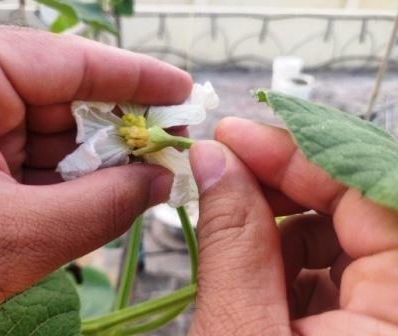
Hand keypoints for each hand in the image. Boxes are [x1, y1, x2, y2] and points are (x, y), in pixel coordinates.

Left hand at [0, 22, 191, 333]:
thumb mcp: (15, 238)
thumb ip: (103, 207)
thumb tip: (161, 181)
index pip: (66, 62)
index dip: (134, 77)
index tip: (181, 90)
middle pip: (63, 99)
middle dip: (118, 130)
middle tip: (166, 151)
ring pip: (52, 134)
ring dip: (96, 163)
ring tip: (139, 181)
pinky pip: (33, 159)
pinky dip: (69, 182)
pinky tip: (100, 196)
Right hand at [188, 118, 397, 334]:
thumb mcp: (238, 332)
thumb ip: (232, 241)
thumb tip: (213, 160)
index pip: (371, 193)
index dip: (298, 155)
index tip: (234, 137)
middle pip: (360, 210)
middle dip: (285, 187)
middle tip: (224, 173)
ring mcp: (390, 317)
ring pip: (343, 239)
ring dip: (280, 229)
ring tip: (230, 235)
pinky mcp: (371, 329)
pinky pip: (336, 272)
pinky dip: (287, 263)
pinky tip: (251, 274)